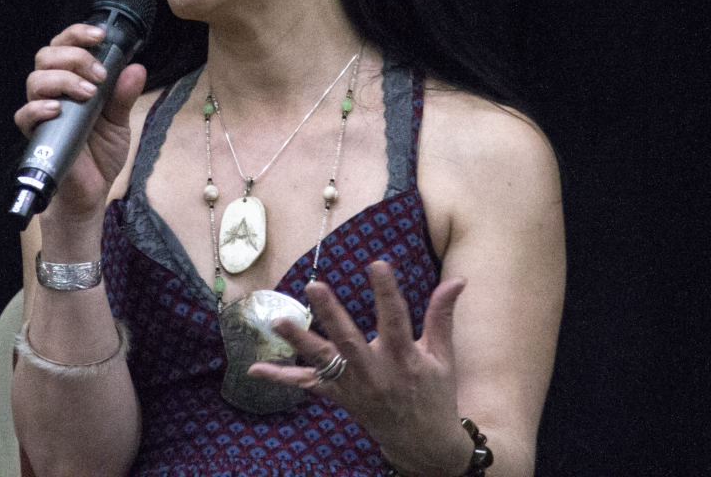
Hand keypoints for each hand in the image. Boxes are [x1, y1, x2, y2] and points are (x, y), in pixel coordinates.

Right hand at [13, 23, 146, 220]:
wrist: (92, 191)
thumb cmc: (100, 153)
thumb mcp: (120, 121)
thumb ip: (124, 95)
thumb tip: (136, 68)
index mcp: (72, 81)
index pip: (65, 46)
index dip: (77, 34)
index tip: (100, 35)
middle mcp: (54, 92)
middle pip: (46, 55)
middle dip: (75, 57)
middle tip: (99, 75)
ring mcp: (42, 112)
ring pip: (35, 80)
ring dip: (63, 79)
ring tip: (88, 94)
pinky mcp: (35, 135)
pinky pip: (24, 115)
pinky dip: (39, 107)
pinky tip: (58, 110)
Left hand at [248, 261, 472, 476]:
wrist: (424, 446)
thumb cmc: (436, 395)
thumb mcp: (443, 356)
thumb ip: (442, 315)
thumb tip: (457, 279)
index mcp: (405, 359)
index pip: (396, 319)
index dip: (387, 292)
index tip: (378, 264)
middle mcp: (376, 373)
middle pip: (349, 341)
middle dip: (331, 314)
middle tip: (314, 286)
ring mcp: (354, 387)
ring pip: (323, 362)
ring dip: (299, 341)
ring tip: (277, 321)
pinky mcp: (340, 397)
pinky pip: (307, 386)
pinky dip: (280, 378)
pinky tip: (253, 370)